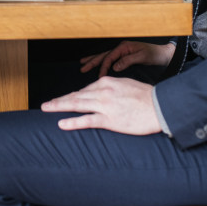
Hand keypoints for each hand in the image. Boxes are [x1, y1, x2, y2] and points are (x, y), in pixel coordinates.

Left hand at [41, 76, 161, 134]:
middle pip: (76, 96)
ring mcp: (105, 106)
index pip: (85, 90)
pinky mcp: (109, 120)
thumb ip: (111, 87)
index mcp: (107, 82)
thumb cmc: (146, 97)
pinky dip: (72, 122)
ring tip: (46, 109)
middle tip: (46, 104)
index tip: (63, 100)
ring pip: (76, 105)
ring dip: (59, 106)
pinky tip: (61, 123)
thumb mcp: (126, 85)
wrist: (160, 107)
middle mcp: (103, 91)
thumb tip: (100, 90)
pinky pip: (87, 120)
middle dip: (59, 100)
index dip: (72, 96)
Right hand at [80, 41, 175, 77]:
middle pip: (104, 55)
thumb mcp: (142, 57)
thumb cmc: (155, 55)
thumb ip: (128, 60)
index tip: (100, 76)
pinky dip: (102, 62)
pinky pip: (110, 59)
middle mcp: (121, 48)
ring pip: (105, 56)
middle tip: (82, 67)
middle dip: (92, 61)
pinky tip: (96, 65)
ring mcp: (122, 52)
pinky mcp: (124, 56)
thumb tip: (115, 66)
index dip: (103, 66)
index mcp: (124, 47)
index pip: (109, 57)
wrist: (165, 54)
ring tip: (83, 64)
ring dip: (94, 60)